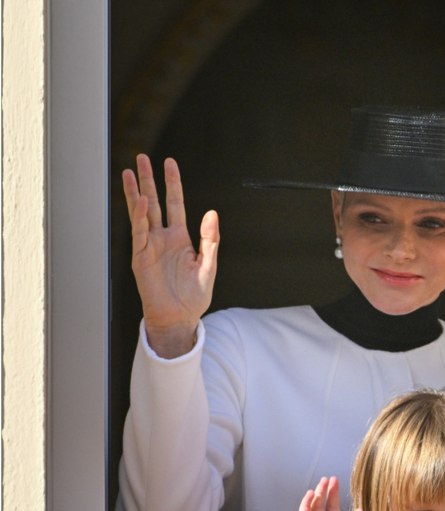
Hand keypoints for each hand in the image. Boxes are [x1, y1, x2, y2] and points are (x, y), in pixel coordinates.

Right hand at [122, 154, 218, 357]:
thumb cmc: (193, 295)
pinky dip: (139, 216)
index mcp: (180, 237)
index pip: (175, 203)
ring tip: (131, 171)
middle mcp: (163, 237)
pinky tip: (141, 200)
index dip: (173, 183)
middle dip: (149, 180)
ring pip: (142, 213)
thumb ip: (210, 239)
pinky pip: (140, 232)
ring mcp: (150, 245)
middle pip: (155, 202)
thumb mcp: (208, 265)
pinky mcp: (141, 257)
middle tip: (142, 157)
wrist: (179, 317)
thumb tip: (212, 213)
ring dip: (136, 192)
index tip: (169, 163)